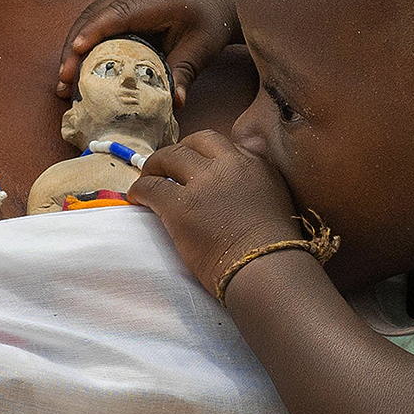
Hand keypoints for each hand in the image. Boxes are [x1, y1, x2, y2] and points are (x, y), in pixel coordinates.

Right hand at [54, 0, 237, 105]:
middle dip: (74, 48)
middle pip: (93, 16)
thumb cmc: (208, 21)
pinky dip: (81, 42)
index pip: (118, 14)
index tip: (75, 50)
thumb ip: (184, 73)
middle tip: (64, 80)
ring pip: (87, 18)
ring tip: (63, 81)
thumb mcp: (201, 49)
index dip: (95, 31)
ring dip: (72, 47)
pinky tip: (74, 68)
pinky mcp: (116, 0)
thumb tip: (175, 102)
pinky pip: (93, 20)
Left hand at [133, 129, 303, 284]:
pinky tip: (137, 199)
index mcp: (254, 163)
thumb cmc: (275, 246)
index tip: (192, 165)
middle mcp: (229, 165)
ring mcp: (204, 184)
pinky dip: (140, 190)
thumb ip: (260, 173)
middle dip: (176, 152)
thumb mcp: (277, 195)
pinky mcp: (181, 206)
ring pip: (168, 157)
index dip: (200, 152)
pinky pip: (151, 187)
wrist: (267, 270)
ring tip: (147, 180)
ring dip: (154, 166)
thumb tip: (247, 151)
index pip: (219, 143)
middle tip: (164, 167)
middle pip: (193, 143)